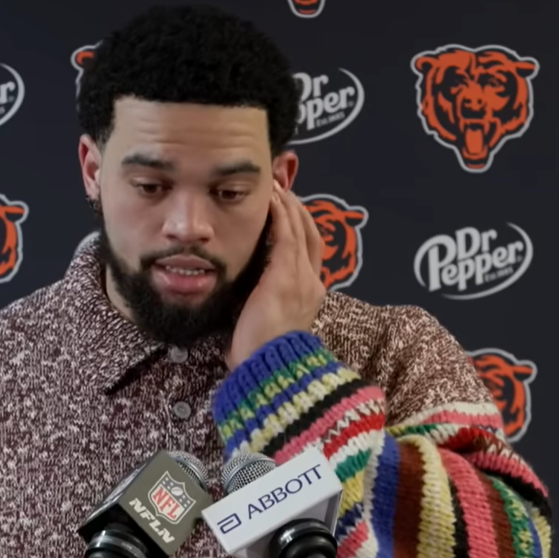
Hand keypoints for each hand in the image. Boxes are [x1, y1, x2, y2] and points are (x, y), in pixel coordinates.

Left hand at [226, 179, 325, 369]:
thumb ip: (263, 305)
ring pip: (301, 229)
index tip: (286, 212)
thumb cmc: (262, 356)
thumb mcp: (266, 325)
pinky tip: (271, 199)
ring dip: (289, 205)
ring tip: (276, 187)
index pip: (309, 253)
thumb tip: (246, 298)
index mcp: (309, 296)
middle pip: (311, 234)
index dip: (300, 229)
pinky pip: (286, 234)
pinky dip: (280, 213)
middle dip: (298, 210)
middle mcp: (312, 283)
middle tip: (283, 190)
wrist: (269, 370)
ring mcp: (302, 277)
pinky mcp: (285, 274)